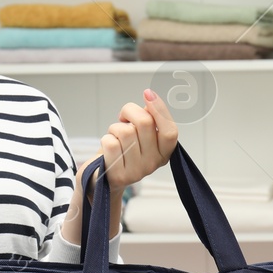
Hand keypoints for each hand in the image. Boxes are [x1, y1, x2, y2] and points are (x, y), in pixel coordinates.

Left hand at [64, 87, 178, 243]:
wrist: (102, 179)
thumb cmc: (121, 151)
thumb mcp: (139, 135)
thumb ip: (149, 120)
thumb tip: (150, 98)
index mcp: (164, 152)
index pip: (170, 131)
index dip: (160, 110)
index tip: (148, 93)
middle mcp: (154, 164)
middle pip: (144, 123)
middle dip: (129, 112)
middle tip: (124, 118)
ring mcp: (137, 172)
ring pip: (125, 131)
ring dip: (115, 128)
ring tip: (115, 136)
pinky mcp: (119, 176)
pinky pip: (111, 143)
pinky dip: (106, 139)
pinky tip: (108, 148)